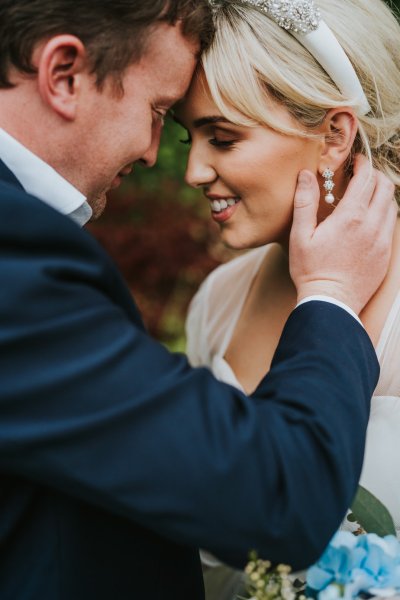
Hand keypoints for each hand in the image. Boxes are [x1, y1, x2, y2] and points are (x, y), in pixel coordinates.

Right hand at [289, 154, 397, 314]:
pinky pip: (391, 225)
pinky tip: (371, 219)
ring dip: (382, 195)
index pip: (365, 178)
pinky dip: (385, 214)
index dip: (363, 164)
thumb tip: (306, 175)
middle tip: (362, 176)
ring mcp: (381, 241)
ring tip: (367, 195)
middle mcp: (371, 225)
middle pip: (385, 188)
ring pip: (392, 205)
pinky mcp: (385, 254)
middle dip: (375, 176)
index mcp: (350, 217)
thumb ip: (305, 202)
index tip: (356, 161)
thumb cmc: (311, 271)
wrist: (331, 303)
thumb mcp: (300, 236)